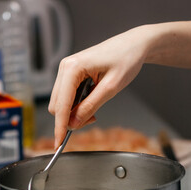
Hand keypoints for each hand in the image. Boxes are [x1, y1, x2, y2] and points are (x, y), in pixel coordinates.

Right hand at [48, 25, 152, 148]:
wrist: (134, 44)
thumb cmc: (126, 60)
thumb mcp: (111, 88)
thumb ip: (90, 106)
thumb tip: (74, 124)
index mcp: (72, 68)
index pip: (60, 104)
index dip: (59, 126)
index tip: (58, 144)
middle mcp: (65, 67)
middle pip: (56, 104)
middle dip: (70, 118)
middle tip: (92, 119)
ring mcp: (67, 69)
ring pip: (60, 101)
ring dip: (74, 112)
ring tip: (95, 110)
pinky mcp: (71, 73)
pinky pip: (67, 95)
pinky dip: (76, 104)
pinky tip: (91, 102)